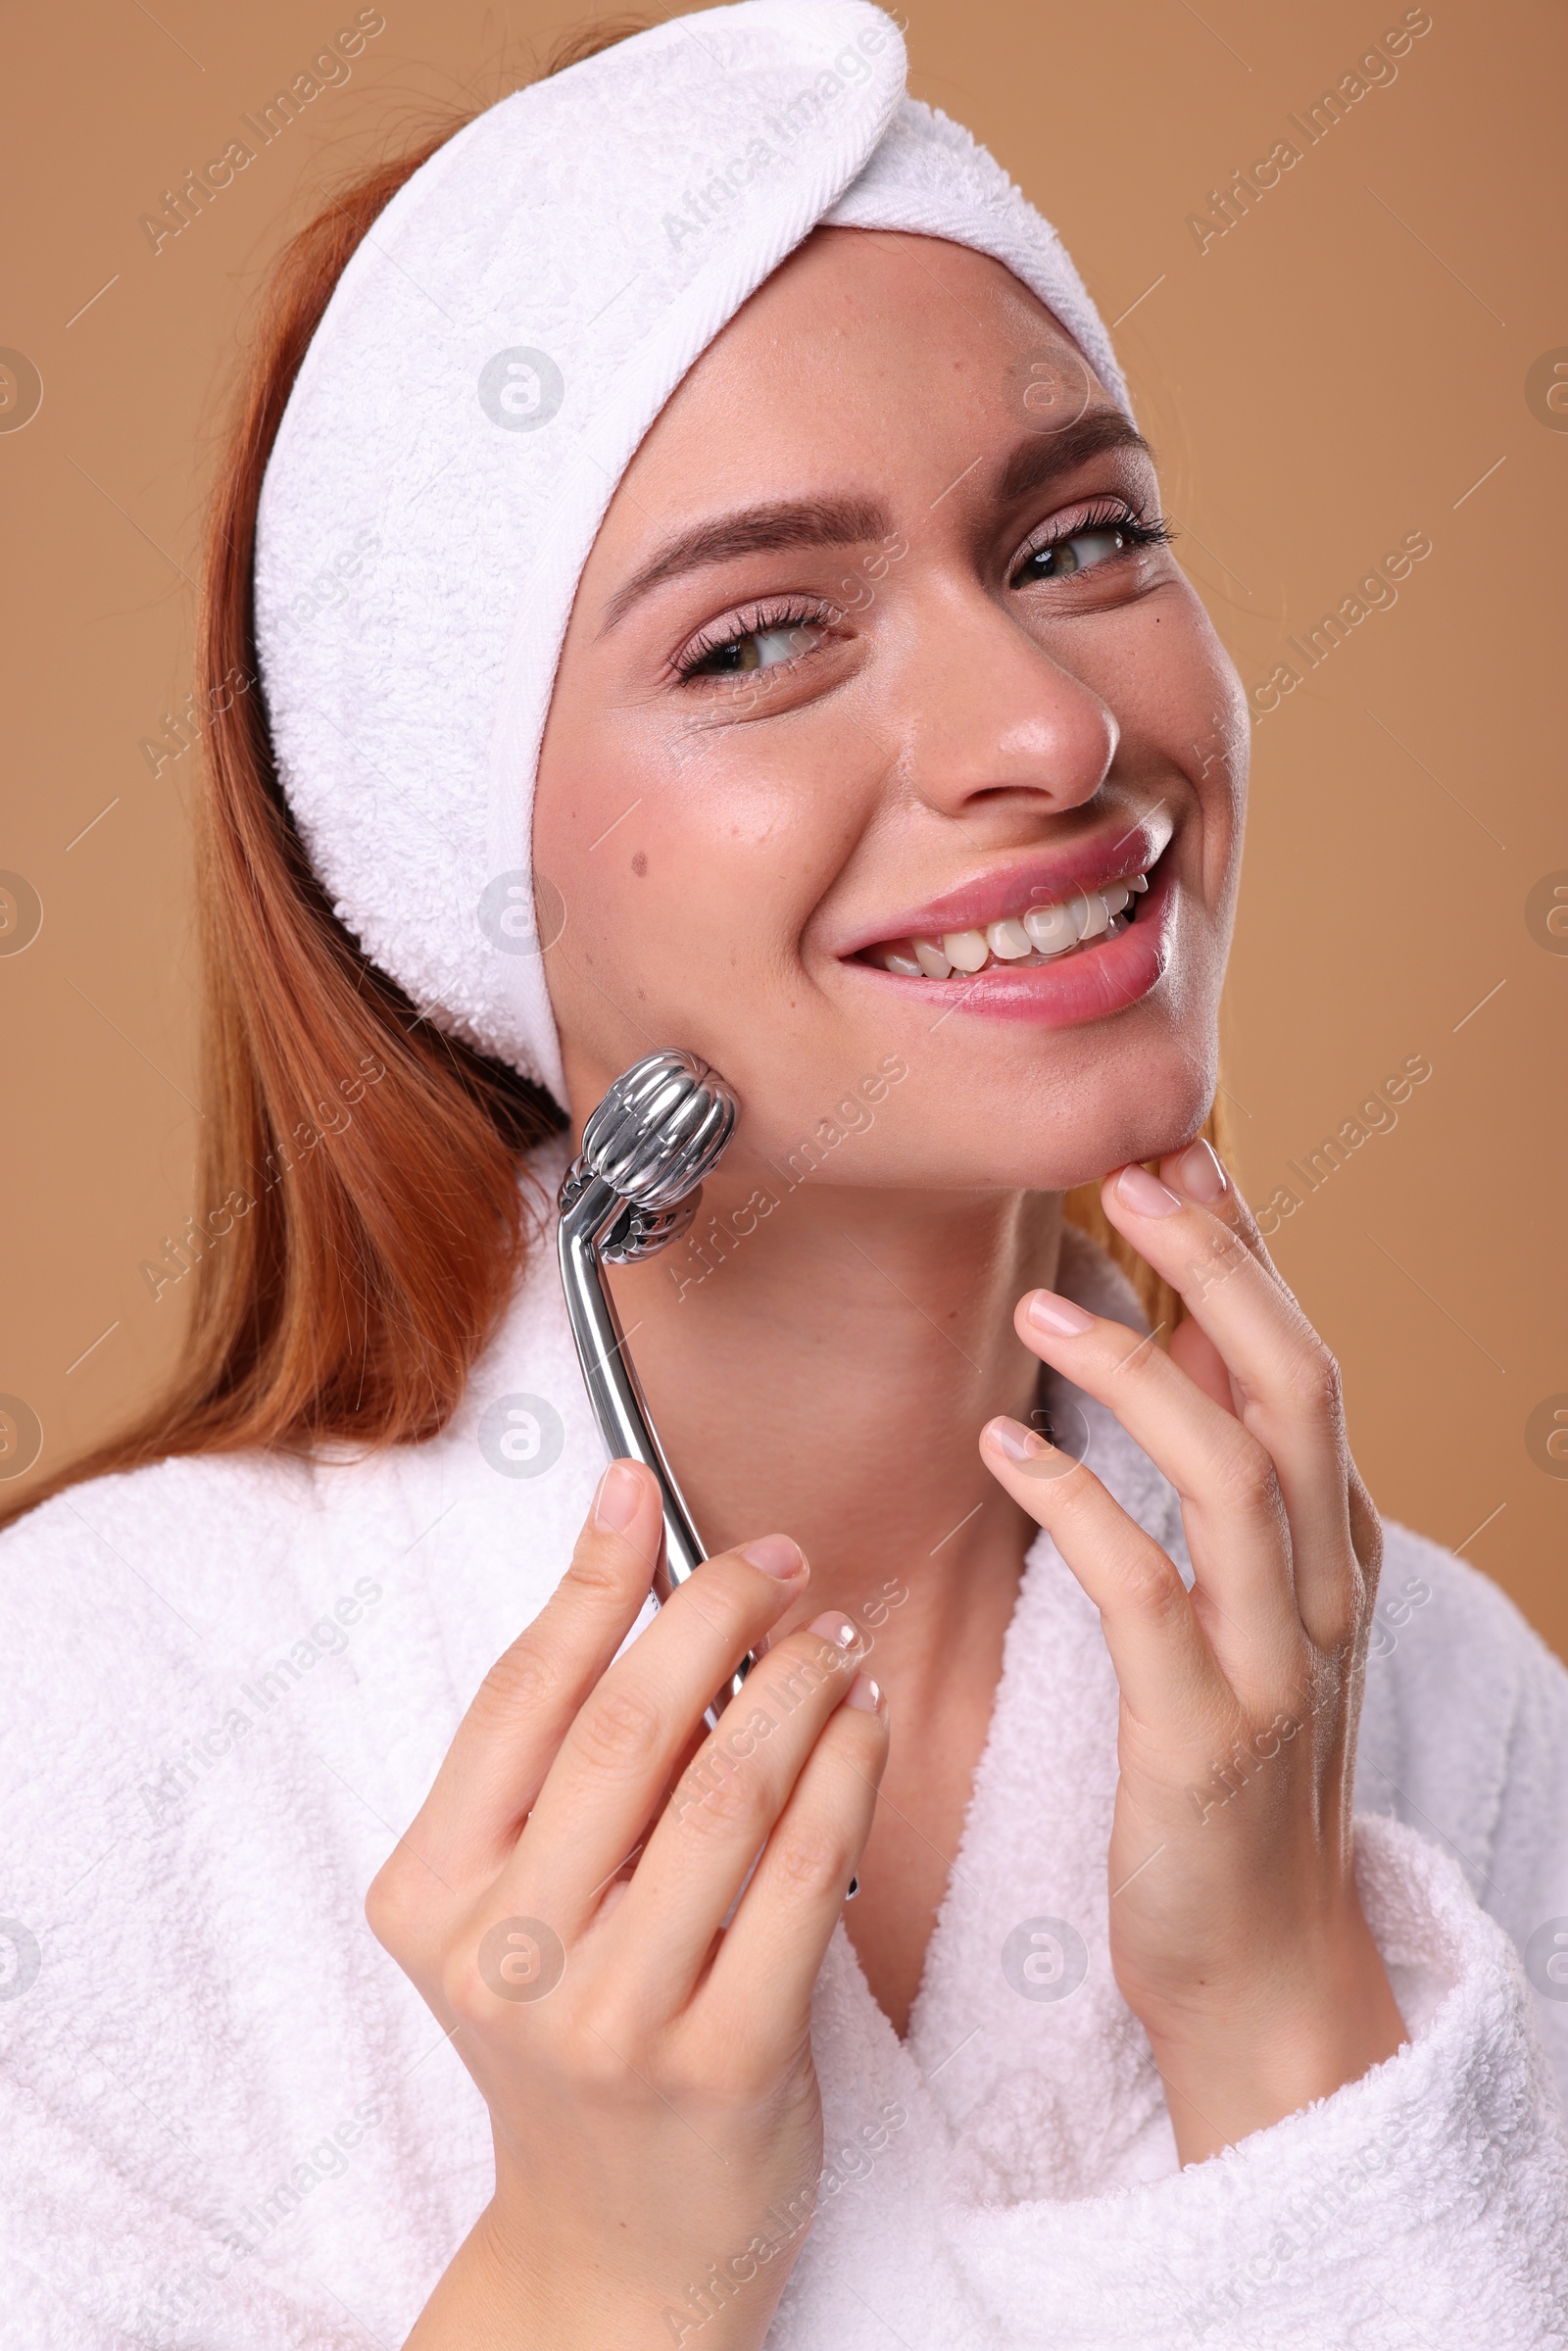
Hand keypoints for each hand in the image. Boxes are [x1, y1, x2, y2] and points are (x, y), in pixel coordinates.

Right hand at [367, 1460, 886, 2348]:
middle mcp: (504, 1957)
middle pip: (627, 1728)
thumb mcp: (518, 1898)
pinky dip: (848, 1772)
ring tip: (834, 1638)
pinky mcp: (725, 2062)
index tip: (647, 1490)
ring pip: (728, 1789)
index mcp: (431, 1893)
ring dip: (798, 1686)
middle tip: (781, 1563)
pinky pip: (807, 1873)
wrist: (616, 2242)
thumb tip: (626, 1537)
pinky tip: (867, 1722)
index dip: (593, 1576)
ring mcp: (613, 2018)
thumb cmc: (574, 2026)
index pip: (520, 1695)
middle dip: (718, 1614)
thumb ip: (557, 1751)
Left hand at [979, 1139, 1406, 2165]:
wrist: (1259, 1966)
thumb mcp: (1248, 1611)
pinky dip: (1077, 1506)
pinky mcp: (1205, 1737)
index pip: (1302, 1362)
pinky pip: (1145, 1592)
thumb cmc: (1228, 1777)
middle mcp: (1323, 1589)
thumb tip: (1171, 1338)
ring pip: (1232, 1474)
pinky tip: (1004, 1449)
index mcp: (1332, 1547)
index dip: (1248, 1252)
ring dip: (1137, 1371)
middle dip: (1219, 1268)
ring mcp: (1275, 1664)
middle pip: (1294, 1387)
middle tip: (1131, 1176)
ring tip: (1042, 1305)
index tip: (1178, 1155)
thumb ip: (1220, 1481)